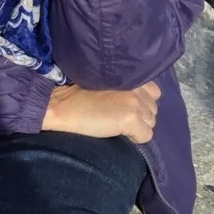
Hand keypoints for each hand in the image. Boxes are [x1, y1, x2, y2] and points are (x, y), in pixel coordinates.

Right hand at [42, 81, 160, 143]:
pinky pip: (145, 136)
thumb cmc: (75, 93)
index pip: (153, 92)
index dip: (140, 102)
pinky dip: (134, 138)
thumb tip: (135, 105)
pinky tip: (118, 133)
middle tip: (117, 117)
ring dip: (137, 126)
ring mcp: (136, 103)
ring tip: (116, 125)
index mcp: (131, 75)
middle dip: (139, 116)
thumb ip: (124, 87)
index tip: (124, 107)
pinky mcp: (131, 119)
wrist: (60, 104)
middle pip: (153, 110)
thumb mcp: (104, 82)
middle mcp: (138, 88)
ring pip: (150, 123)